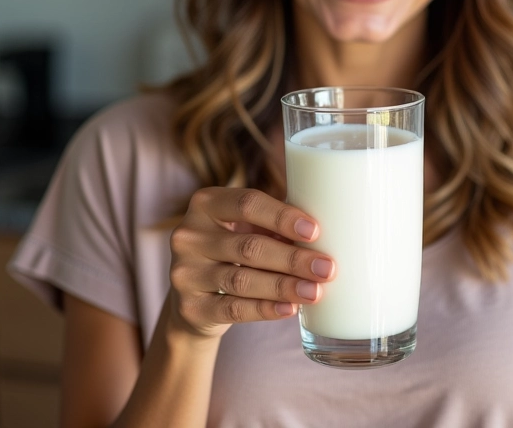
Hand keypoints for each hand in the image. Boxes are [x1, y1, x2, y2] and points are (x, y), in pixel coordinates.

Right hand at [168, 187, 334, 338]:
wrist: (193, 298)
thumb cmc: (234, 249)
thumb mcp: (245, 226)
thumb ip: (274, 224)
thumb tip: (323, 236)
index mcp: (206, 202)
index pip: (247, 203)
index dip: (282, 217)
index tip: (315, 231)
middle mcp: (189, 235)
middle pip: (249, 246)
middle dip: (293, 259)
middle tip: (327, 268)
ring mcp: (185, 273)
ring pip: (242, 280)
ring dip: (284, 286)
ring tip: (316, 291)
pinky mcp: (190, 308)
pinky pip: (233, 310)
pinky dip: (265, 309)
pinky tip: (290, 308)